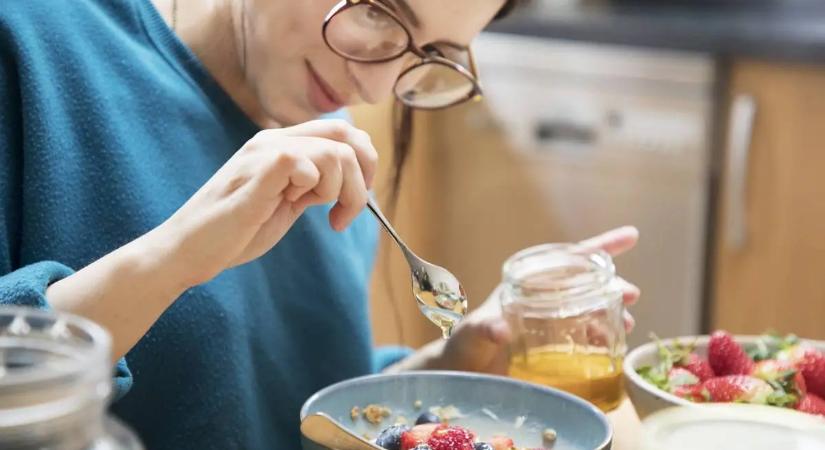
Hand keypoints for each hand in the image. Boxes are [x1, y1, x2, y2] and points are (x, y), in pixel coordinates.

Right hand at [153, 119, 377, 286]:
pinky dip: (315, 189)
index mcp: (282, 144)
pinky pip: (303, 164)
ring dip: (341, 191)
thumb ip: (315, 185)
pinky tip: (298, 207)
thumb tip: (355, 180)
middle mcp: (273, 140)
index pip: (342, 129)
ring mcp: (263, 154)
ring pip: (333, 153)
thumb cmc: (238, 229)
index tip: (357, 196)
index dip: (364, 160)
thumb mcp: (288, 201)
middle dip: (362, 176)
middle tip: (347, 211)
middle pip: (345, 135)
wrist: (190, 249)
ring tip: (324, 214)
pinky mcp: (255, 173)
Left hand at [425, 226, 639, 374]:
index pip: (568, 259)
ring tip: (626, 326)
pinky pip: (587, 338)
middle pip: (587, 285)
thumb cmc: (462, 347)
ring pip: (591, 310)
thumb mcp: (471, 335)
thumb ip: (483, 329)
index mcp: (526, 285)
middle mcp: (542, 300)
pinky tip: (614, 350)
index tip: (631, 236)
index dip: (600, 247)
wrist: (458, 376)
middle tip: (631, 295)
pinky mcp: (554, 350)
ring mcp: (550, 324)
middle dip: (612, 286)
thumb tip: (500, 329)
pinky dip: (603, 341)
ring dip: (612, 314)